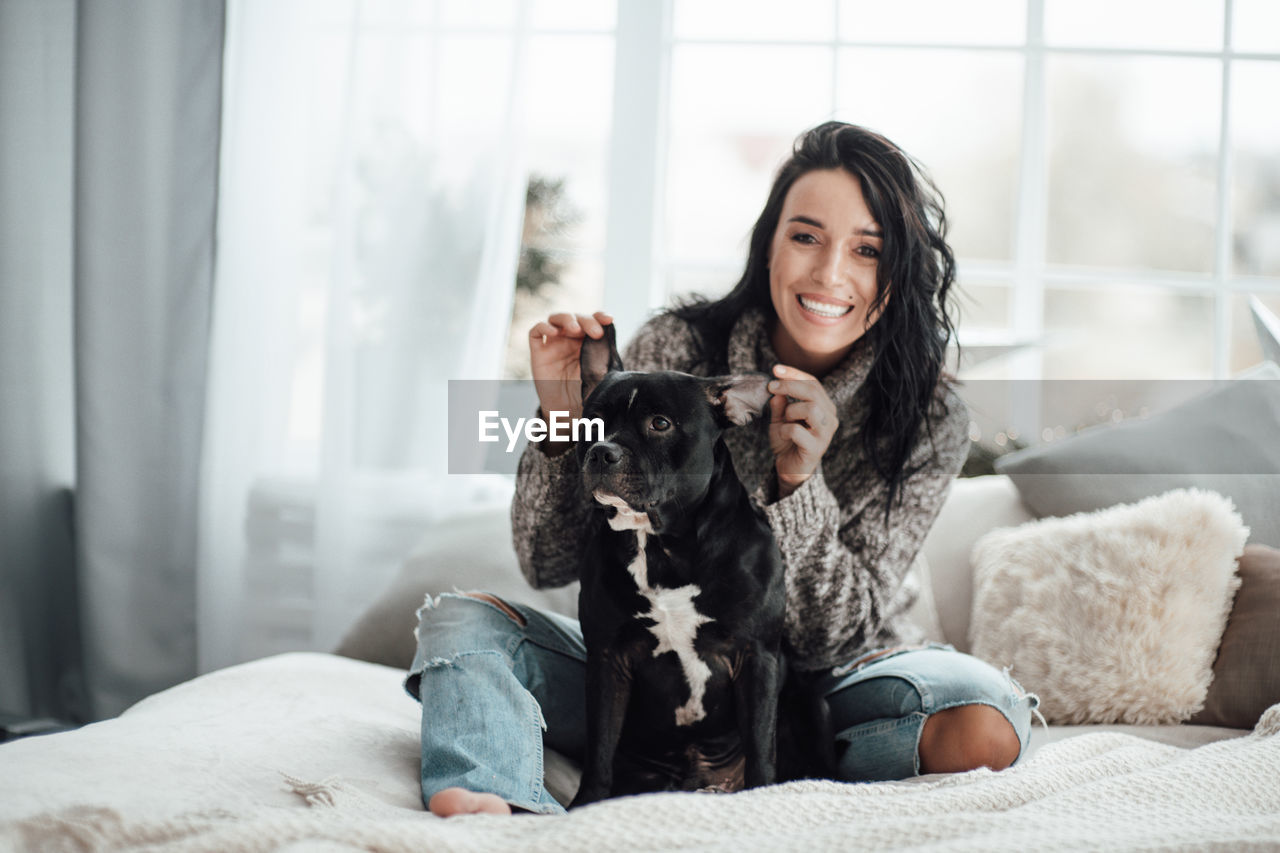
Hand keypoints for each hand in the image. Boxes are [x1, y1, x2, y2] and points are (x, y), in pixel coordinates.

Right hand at [528, 311, 612, 423]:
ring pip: (556, 318)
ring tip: (575, 329)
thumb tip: (612, 332)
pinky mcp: (538, 352)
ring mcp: (553, 344)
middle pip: (577, 318)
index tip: (609, 320)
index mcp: (588, 341)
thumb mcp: (599, 372)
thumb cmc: (585, 392)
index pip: (593, 321)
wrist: (567, 412)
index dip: (600, 316)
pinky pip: (536, 331)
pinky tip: (553, 332)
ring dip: (567, 319)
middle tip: (595, 333)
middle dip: (587, 321)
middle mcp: (570, 340)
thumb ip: (604, 353)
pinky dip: (543, 327)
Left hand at [767, 364, 838, 498]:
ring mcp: (825, 434)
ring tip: (784, 420)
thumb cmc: (787, 442)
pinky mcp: (816, 448)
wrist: (790, 469)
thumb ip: (779, 404)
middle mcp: (830, 418)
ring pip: (811, 408)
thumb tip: (775, 387)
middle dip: (789, 385)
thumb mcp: (780, 418)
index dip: (794, 373)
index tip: (775, 369)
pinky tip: (783, 435)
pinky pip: (798, 430)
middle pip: (814, 392)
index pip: (813, 383)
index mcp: (824, 407)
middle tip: (771, 387)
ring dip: (791, 410)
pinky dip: (785, 429)